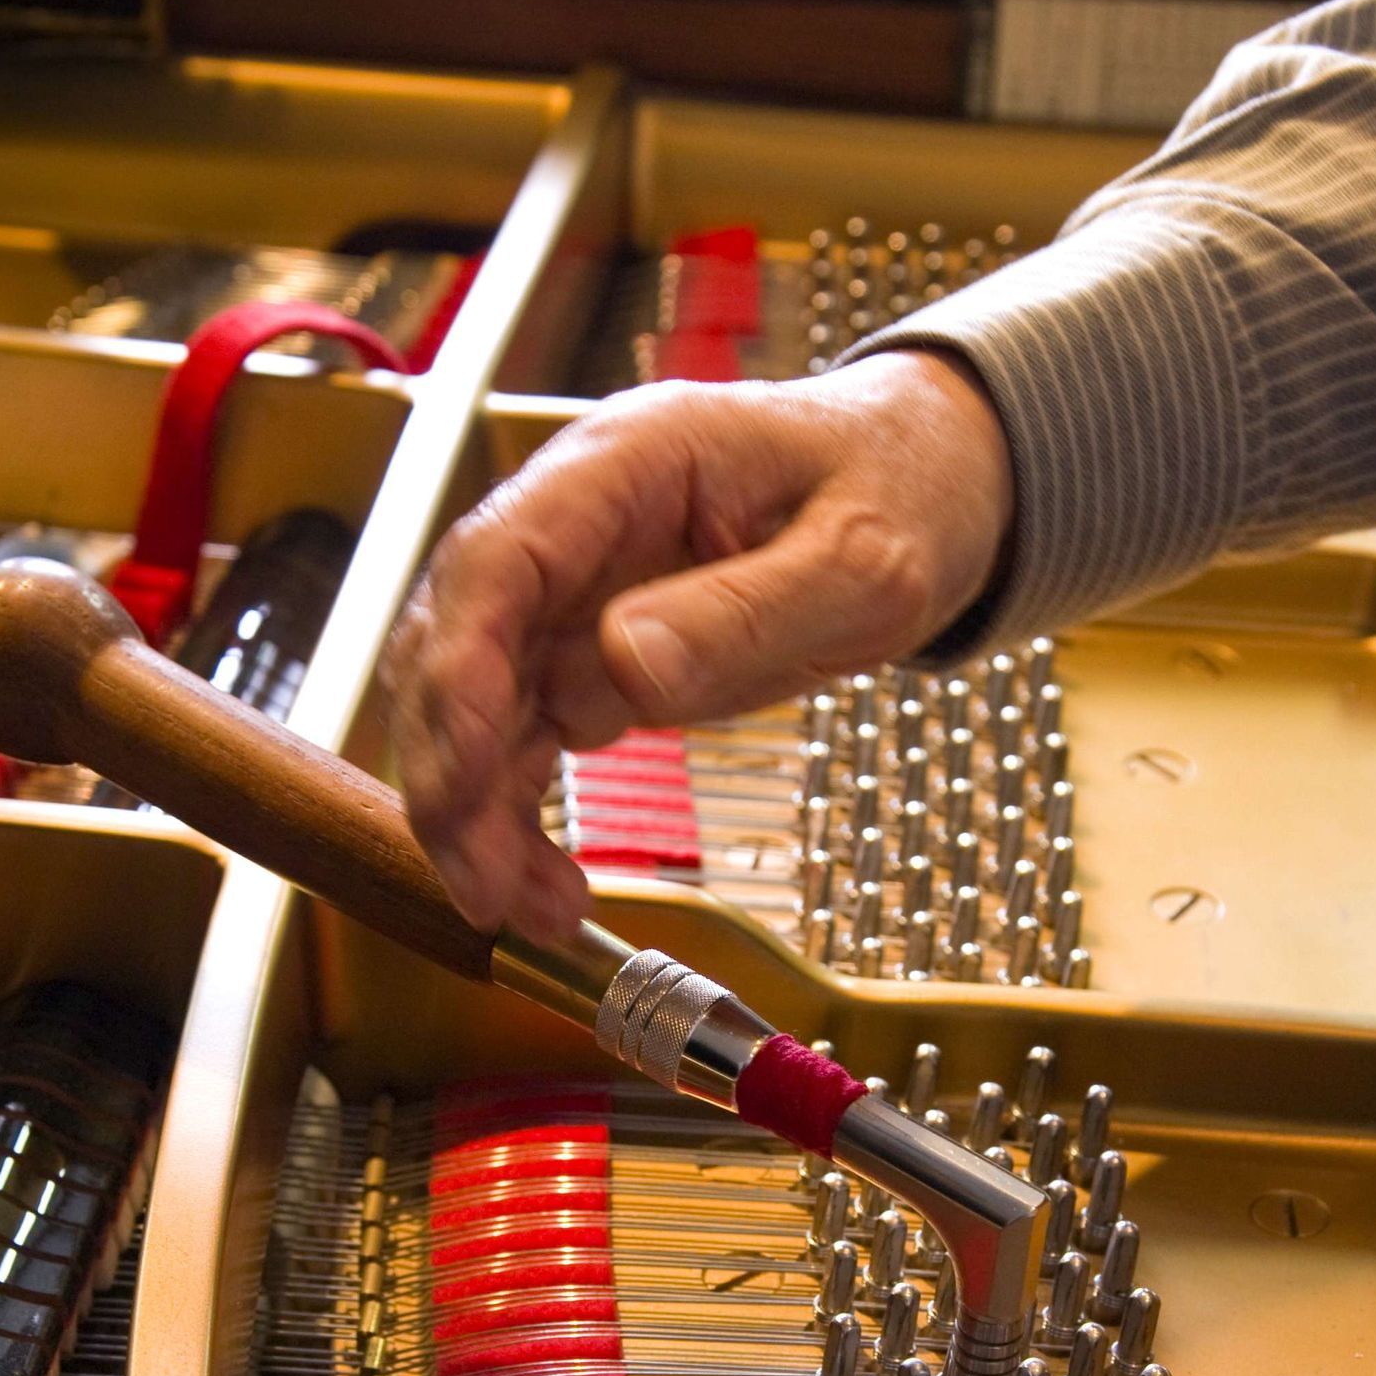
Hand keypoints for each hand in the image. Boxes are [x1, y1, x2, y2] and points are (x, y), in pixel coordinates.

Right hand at [385, 348, 1013, 939]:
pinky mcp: (586, 658)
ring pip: (474, 708)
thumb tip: (626, 661)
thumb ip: (747, 609)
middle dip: (450, 769)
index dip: (461, 670)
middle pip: (455, 642)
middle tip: (482, 882)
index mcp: (629, 465)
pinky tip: (547, 886)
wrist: (925, 486)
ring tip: (526, 910)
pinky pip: (521, 744)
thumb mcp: (862, 557)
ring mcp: (573, 593)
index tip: (468, 771)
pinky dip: (520, 820)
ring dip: (479, 814)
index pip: (499, 559)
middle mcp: (575, 524)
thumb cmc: (897, 492)